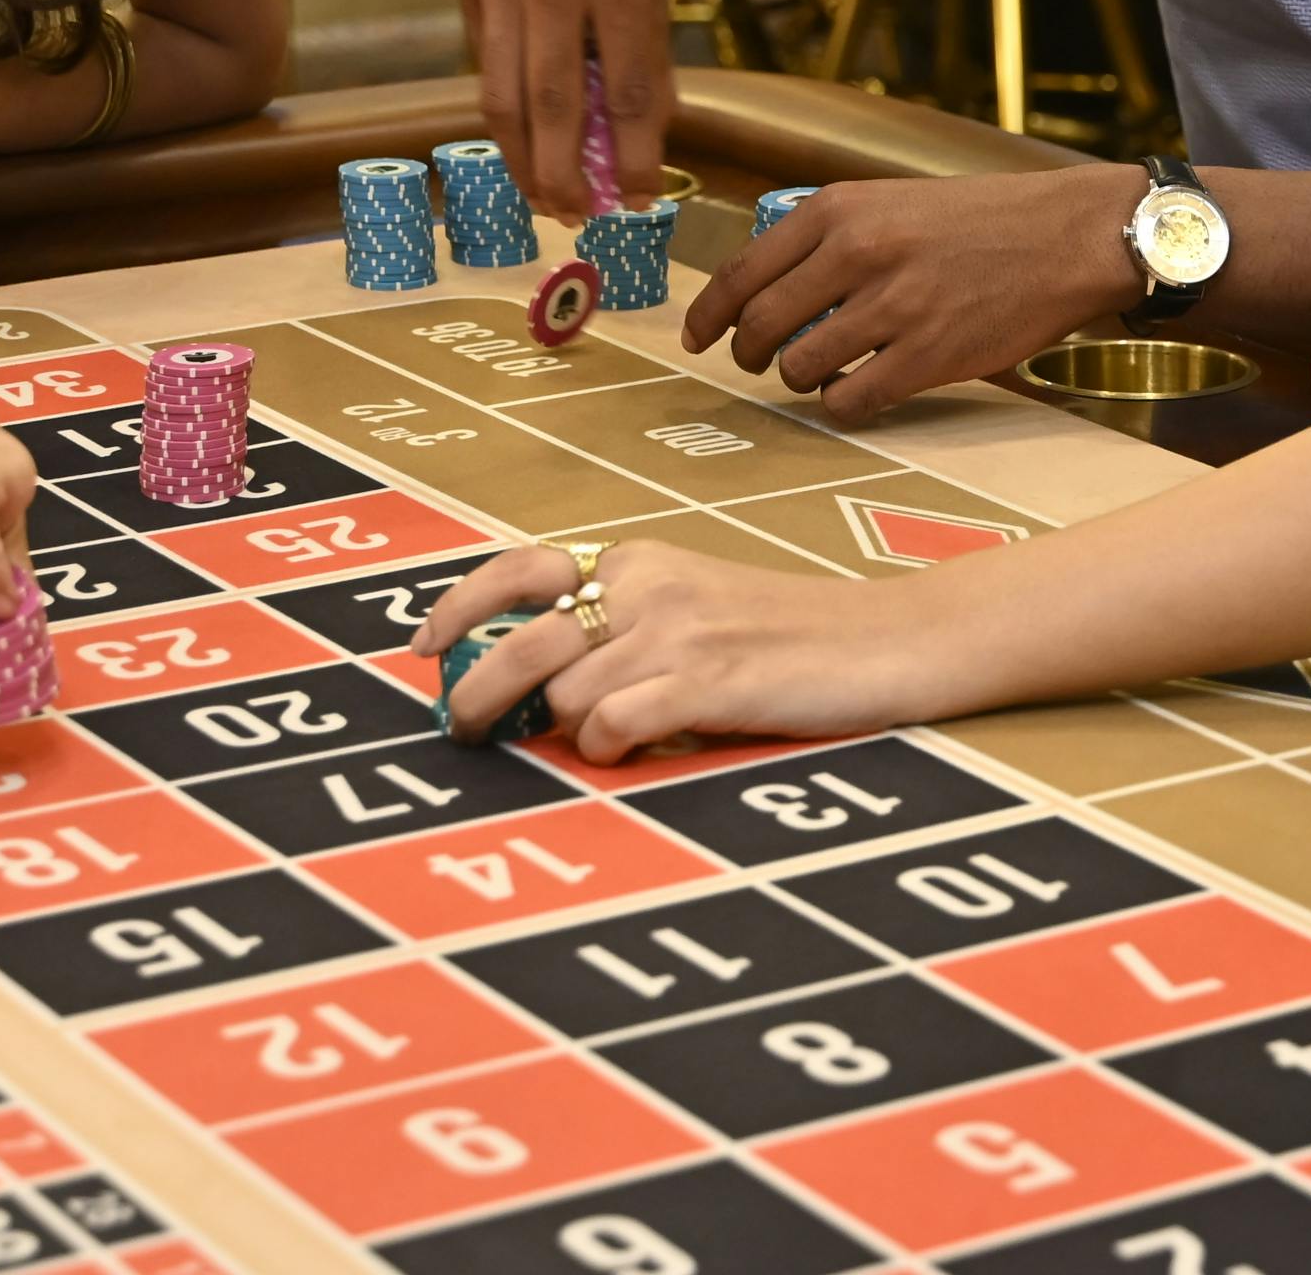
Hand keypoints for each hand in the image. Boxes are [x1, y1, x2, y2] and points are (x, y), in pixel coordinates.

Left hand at [417, 538, 949, 757]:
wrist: (887, 641)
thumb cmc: (787, 637)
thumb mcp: (695, 606)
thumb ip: (621, 628)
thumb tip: (529, 685)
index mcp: (637, 560)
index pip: (520, 570)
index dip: (459, 609)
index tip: (423, 650)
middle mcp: (647, 585)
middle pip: (522, 645)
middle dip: (477, 698)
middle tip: (466, 735)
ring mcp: (678, 632)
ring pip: (563, 695)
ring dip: (569, 732)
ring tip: (611, 741)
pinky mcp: (710, 682)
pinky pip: (613, 726)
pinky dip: (608, 750)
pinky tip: (636, 750)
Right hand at [457, 0, 675, 214]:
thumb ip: (643, 38)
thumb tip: (638, 127)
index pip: (624, 94)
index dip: (631, 158)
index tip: (639, 199)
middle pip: (550, 108)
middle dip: (563, 176)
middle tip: (579, 216)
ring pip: (501, 93)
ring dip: (520, 156)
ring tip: (542, 194)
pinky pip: (484, 55)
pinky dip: (502, 101)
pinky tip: (520, 130)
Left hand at [682, 167, 1145, 422]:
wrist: (1065, 235)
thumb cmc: (979, 219)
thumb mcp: (890, 200)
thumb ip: (827, 236)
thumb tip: (762, 289)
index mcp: (839, 209)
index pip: (741, 273)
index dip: (707, 315)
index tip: (696, 338)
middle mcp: (857, 254)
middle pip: (759, 327)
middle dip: (749, 355)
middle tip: (760, 363)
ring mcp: (892, 309)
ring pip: (800, 369)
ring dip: (800, 381)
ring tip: (824, 372)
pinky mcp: (928, 357)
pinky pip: (851, 401)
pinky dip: (843, 405)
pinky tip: (859, 391)